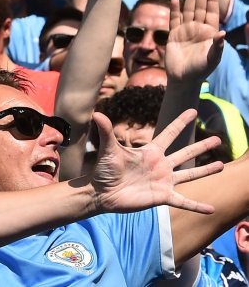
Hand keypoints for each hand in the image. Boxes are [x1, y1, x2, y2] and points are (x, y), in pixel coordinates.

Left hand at [89, 108, 221, 213]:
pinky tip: (211, 208)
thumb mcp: (108, 150)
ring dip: (206, 171)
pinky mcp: (163, 196)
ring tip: (222, 165)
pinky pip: (184, 202)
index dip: (180, 122)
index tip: (193, 110)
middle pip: (186, 153)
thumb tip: (96, 114)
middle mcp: (160, 165)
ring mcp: (163, 181)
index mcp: (150, 152)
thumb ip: (106, 132)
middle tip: (219, 139)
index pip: (169, 133)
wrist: (101, 193)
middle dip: (202, 146)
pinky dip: (197, 206)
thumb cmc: (104, 170)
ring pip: (190, 174)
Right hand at [165, 0, 225, 82]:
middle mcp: (198, 29)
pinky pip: (174, 19)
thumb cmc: (200, 70)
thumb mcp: (212, 59)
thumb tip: (222, 33)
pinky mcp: (174, 35)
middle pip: (200, 8)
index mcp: (210, 33)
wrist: (183, 78)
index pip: (211, 12)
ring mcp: (186, 31)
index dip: (211, 0)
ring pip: (188, 11)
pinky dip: (174, 10)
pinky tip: (175, 0)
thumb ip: (217, 46)